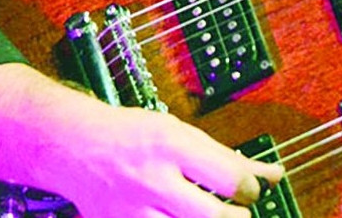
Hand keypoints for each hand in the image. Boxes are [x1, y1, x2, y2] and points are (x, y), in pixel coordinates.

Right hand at [0, 63, 283, 217]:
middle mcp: (152, 178)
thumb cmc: (132, 133)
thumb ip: (224, 158)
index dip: (252, 188)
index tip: (255, 188)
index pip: (229, 177)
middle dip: (237, 217)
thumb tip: (271, 176)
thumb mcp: (180, 133)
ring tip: (214, 215)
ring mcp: (130, 209)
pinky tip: (180, 217)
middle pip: (211, 215)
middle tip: (241, 211)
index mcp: (172, 145)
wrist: (70, 144)